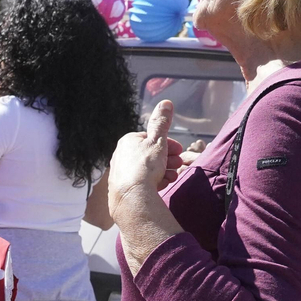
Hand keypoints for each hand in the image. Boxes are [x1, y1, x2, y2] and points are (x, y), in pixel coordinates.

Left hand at [108, 100, 181, 216]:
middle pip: (150, 155)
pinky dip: (154, 182)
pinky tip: (162, 185)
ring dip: (164, 171)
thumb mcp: (158, 140)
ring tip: (172, 176)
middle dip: (168, 159)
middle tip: (179, 164)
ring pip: (147, 169)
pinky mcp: (121, 189)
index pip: (151, 138)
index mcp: (128, 141)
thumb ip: (162, 122)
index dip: (168, 144)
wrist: (132, 197)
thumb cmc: (145, 166)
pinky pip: (141, 182)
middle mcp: (121, 155)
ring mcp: (120, 173)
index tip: (180, 150)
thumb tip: (166, 103)